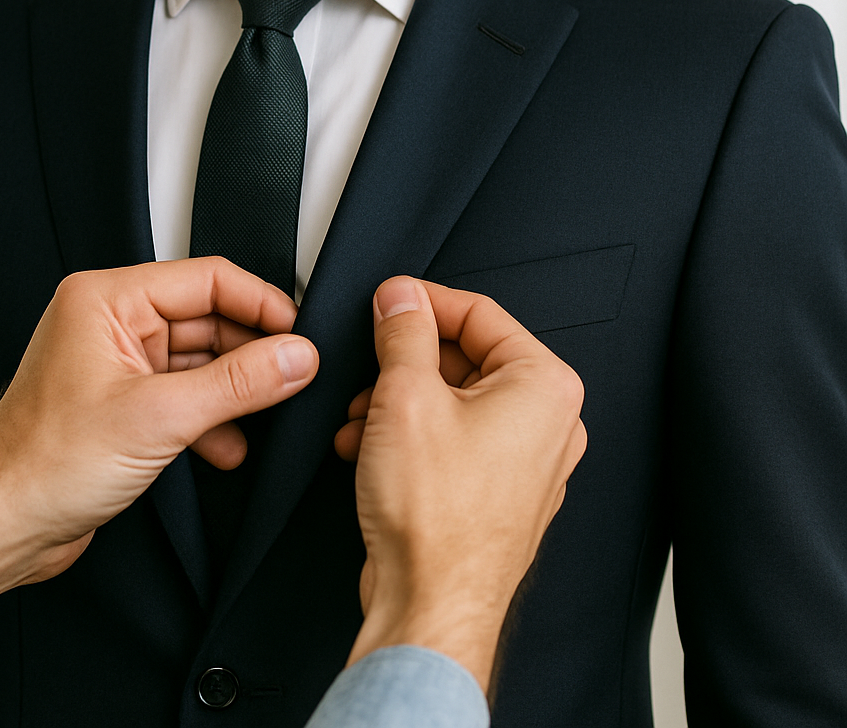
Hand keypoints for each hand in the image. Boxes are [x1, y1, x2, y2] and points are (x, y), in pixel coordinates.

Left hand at [0, 257, 317, 630]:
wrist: (1, 526)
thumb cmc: (44, 464)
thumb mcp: (160, 417)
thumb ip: (238, 383)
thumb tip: (295, 356)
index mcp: (107, 299)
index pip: (206, 279)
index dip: (260, 304)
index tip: (301, 331)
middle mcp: (110, 323)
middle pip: (206, 319)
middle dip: (251, 352)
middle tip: (295, 375)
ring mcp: (116, 365)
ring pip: (198, 361)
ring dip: (233, 391)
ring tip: (270, 413)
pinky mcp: (121, 405)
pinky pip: (182, 395)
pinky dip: (210, 417)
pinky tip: (230, 446)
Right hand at [334, 276, 585, 692]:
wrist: (431, 609)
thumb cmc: (435, 520)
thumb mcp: (405, 396)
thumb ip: (403, 332)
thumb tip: (401, 298)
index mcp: (544, 386)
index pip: (480, 313)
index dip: (422, 303)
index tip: (386, 302)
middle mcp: (549, 424)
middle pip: (466, 358)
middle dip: (404, 363)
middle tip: (366, 367)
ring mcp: (528, 464)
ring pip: (454, 401)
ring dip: (399, 401)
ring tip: (360, 418)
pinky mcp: (498, 495)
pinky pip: (454, 441)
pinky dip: (410, 436)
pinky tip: (367, 448)